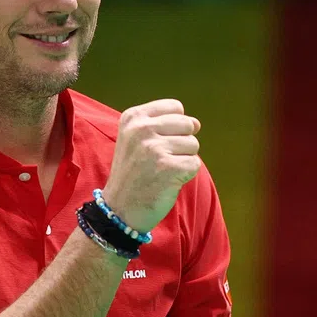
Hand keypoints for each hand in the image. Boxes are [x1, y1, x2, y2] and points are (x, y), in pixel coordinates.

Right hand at [100, 99, 201, 233]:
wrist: (119, 209)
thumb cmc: (133, 174)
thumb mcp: (136, 139)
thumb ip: (165, 125)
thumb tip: (196, 123)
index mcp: (133, 117)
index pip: (175, 107)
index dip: (175, 127)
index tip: (158, 143)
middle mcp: (142, 129)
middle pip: (187, 124)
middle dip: (181, 144)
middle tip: (160, 160)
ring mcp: (155, 148)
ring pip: (193, 145)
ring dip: (183, 160)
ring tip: (163, 171)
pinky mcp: (168, 167)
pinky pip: (194, 164)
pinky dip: (186, 175)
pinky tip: (168, 181)